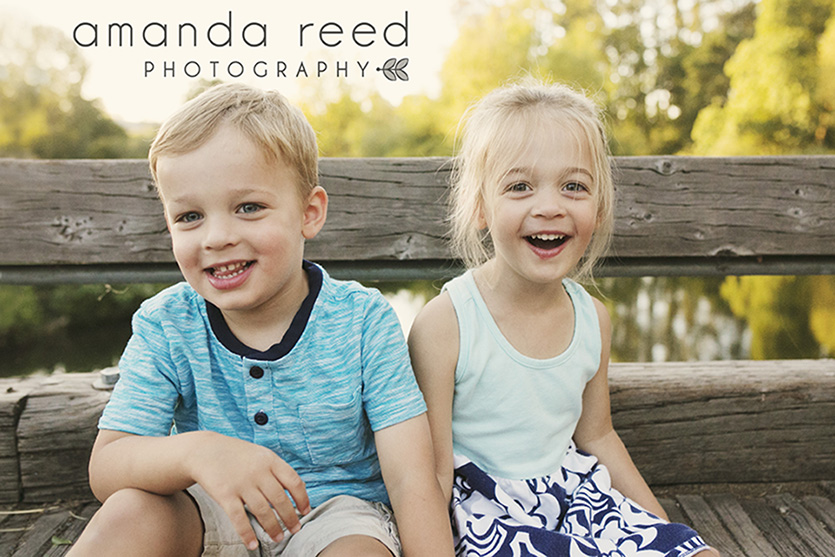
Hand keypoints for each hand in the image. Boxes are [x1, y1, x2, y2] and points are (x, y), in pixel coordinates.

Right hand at [186, 432, 310, 549]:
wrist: (204, 450)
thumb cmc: (236, 454)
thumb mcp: (260, 454)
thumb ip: (276, 469)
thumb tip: (297, 490)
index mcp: (270, 460)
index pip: (293, 481)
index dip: (302, 498)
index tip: (305, 511)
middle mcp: (258, 471)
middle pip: (280, 499)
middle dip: (290, 518)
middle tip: (295, 529)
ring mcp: (241, 483)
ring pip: (262, 511)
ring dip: (273, 528)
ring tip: (278, 538)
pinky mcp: (225, 494)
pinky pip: (238, 518)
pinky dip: (247, 534)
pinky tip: (252, 544)